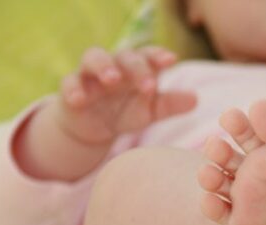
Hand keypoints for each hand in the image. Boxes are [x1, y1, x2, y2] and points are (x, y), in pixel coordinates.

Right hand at [54, 46, 196, 145]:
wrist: (94, 128)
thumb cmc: (126, 111)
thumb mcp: (150, 111)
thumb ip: (170, 104)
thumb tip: (195, 100)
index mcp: (136, 68)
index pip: (149, 55)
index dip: (158, 56)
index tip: (171, 60)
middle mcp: (114, 65)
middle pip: (125, 56)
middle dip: (137, 67)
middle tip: (149, 85)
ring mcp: (91, 74)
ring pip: (93, 58)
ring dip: (103, 66)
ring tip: (111, 80)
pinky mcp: (71, 87)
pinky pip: (69, 83)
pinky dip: (73, 89)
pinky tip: (79, 99)